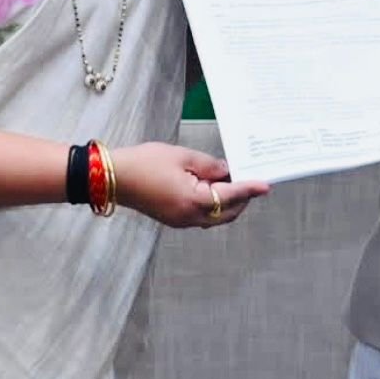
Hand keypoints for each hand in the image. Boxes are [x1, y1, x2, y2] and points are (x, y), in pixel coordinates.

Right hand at [114, 142, 268, 227]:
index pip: (231, 196)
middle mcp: (190, 217)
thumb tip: (227, 172)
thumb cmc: (145, 164)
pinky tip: (213, 187)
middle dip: (242, 198)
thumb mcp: (182, 156)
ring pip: (215, 217)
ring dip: (228, 202)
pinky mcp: (173, 219)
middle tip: (251, 180)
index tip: (265, 185)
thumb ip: (209, 166)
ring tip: (233, 181)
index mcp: (194, 201)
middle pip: (227, 213)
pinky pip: (202, 215)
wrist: (114, 178)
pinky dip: (213, 204)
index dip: (250, 188)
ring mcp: (181, 221)